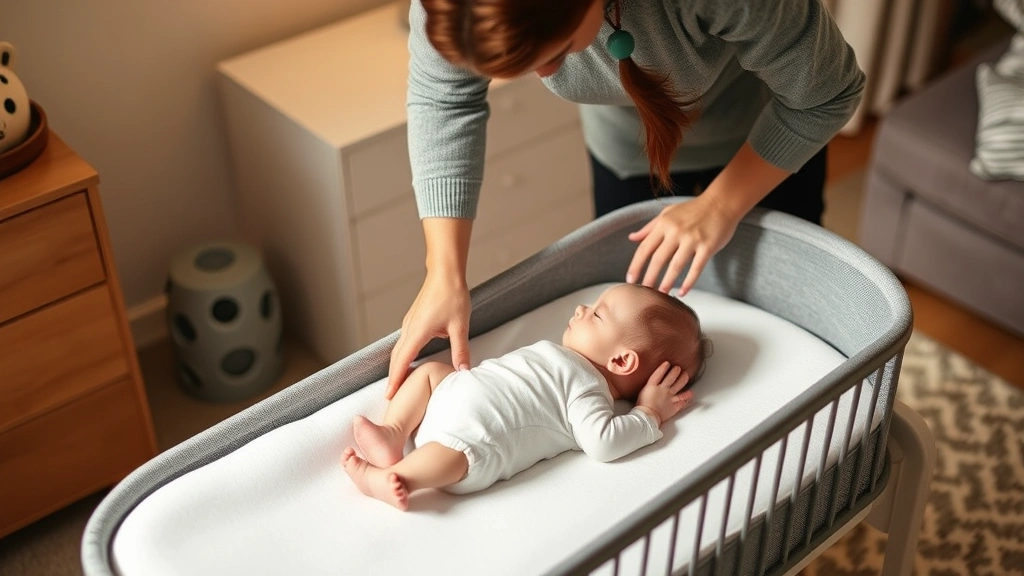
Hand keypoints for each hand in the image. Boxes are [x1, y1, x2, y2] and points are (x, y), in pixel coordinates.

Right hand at [386, 271, 470, 399]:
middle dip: (393, 377)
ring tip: (399, 383)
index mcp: (417, 332)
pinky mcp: (413, 320)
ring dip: (397, 366)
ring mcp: (409, 323)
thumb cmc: (452, 296)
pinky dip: (402, 355)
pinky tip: (409, 360)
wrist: (446, 273)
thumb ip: (460, 350)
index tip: (389, 395)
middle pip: (396, 358)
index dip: (395, 380)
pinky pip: (404, 342)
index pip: (402, 361)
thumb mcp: (460, 326)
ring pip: (398, 349)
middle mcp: (409, 328)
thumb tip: (463, 371)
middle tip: (391, 396)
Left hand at [627, 193, 739, 295]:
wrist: (721, 202)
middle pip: (658, 259)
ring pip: (676, 266)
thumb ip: (649, 227)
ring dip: (667, 282)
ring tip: (661, 294)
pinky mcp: (708, 246)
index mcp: (664, 224)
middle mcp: (676, 231)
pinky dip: (689, 282)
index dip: (636, 265)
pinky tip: (683, 292)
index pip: (645, 248)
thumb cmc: (693, 208)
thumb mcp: (668, 213)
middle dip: (649, 277)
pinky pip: (696, 268)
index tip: (630, 279)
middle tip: (644, 292)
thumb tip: (632, 238)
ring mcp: (692, 239)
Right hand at [636, 361, 693, 424]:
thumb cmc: (641, 406)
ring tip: (686, 376)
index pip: (659, 374)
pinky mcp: (674, 406)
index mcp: (652, 386)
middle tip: (678, 368)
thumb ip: (649, 386)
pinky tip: (690, 394)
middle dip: (675, 371)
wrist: (646, 417)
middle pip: (671, 378)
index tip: (667, 363)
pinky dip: (686, 398)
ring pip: (679, 386)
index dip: (663, 368)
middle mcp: (662, 390)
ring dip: (683, 380)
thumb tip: (651, 383)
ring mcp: (669, 398)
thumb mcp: (642, 392)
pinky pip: (682, 401)